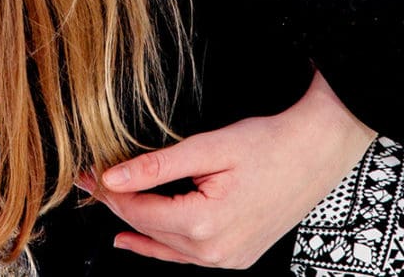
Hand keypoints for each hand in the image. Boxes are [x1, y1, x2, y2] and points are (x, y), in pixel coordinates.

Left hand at [93, 77, 373, 267]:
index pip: (138, 209)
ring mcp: (228, 259)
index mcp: (204, 223)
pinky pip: (187, 256)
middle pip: (149, 228)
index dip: (107, 191)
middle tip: (89, 181)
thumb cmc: (270, 145)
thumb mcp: (209, 148)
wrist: (317, 152)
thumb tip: (113, 177)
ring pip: (166, 246)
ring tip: (104, 205)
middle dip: (116, 203)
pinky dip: (159, 246)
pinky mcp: (237, 256)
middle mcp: (215, 251)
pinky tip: (134, 239)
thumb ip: (158, 165)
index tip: (86, 173)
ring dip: (135, 225)